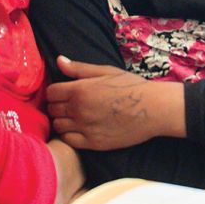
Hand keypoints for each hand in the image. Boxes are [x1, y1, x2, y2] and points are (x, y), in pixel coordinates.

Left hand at [46, 56, 168, 149]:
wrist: (154, 109)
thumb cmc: (131, 87)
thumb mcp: (106, 71)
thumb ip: (79, 68)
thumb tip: (59, 60)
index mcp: (80, 90)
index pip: (50, 93)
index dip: (56, 92)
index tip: (65, 93)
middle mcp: (79, 109)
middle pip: (52, 110)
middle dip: (58, 106)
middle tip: (71, 105)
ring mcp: (85, 127)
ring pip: (58, 126)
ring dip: (63, 121)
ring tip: (76, 117)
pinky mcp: (93, 143)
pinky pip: (68, 140)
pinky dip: (69, 135)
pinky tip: (80, 129)